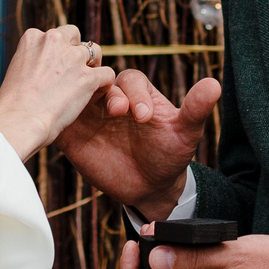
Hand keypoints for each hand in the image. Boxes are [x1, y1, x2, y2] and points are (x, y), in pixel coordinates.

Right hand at [0, 24, 116, 159]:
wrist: (18, 122)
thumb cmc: (11, 106)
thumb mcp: (15, 71)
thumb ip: (32, 62)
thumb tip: (40, 69)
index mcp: (33, 37)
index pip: (54, 35)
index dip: (57, 51)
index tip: (55, 68)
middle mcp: (54, 41)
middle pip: (75, 36)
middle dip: (76, 51)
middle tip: (73, 72)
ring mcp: (72, 58)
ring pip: (95, 52)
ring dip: (93, 66)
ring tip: (87, 83)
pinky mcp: (87, 77)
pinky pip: (107, 74)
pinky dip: (104, 84)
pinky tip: (97, 94)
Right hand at [54, 70, 220, 215]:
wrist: (148, 187)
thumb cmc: (169, 155)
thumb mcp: (185, 133)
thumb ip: (195, 109)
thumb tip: (214, 83)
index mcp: (137, 92)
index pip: (130, 80)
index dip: (135, 94)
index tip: (143, 117)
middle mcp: (110, 98)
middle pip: (98, 80)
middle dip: (105, 92)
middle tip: (117, 113)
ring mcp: (88, 115)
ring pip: (76, 95)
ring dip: (78, 100)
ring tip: (87, 118)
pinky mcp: (71, 134)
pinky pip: (58, 119)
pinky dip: (54, 116)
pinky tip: (58, 125)